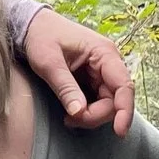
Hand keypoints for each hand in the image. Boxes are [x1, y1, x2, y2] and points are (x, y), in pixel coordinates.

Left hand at [22, 8, 133, 134]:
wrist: (33, 26)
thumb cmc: (41, 37)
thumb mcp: (48, 63)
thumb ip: (65, 87)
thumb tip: (79, 112)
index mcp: (104, 53)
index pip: (124, 86)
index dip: (125, 111)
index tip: (119, 132)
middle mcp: (108, 62)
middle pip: (116, 100)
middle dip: (96, 115)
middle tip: (71, 120)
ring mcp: (102, 71)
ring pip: (108, 104)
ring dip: (91, 116)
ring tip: (68, 118)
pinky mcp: (94, 79)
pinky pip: (98, 101)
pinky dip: (87, 111)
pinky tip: (71, 113)